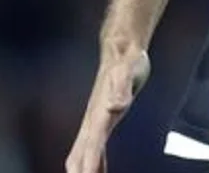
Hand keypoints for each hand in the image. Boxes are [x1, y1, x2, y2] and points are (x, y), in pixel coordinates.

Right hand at [66, 47, 150, 172]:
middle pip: (79, 157)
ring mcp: (95, 121)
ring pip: (82, 156)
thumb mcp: (129, 68)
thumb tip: (115, 105)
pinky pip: (95, 150)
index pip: (91, 145)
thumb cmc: (127, 58)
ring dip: (84, 172)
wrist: (121, 47)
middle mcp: (93, 119)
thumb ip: (122, 86)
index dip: (89, 165)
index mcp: (99, 112)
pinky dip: (95, 166)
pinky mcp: (103, 120)